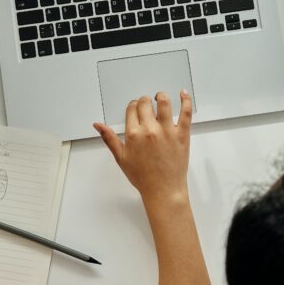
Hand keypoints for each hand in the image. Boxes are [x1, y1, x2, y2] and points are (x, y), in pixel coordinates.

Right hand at [94, 90, 192, 204]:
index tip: (135, 108)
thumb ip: (109, 138)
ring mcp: (167, 131)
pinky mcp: (182, 135)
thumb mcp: (121, 158)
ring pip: (164, 103)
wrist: (163, 190)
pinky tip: (183, 93)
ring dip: (161, 96)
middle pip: (145, 103)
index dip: (132, 105)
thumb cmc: (143, 177)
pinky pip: (186, 113)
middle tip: (147, 105)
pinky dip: (185, 100)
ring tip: (160, 97)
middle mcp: (150, 130)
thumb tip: (98, 125)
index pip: (131, 109)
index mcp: (133, 134)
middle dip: (144, 101)